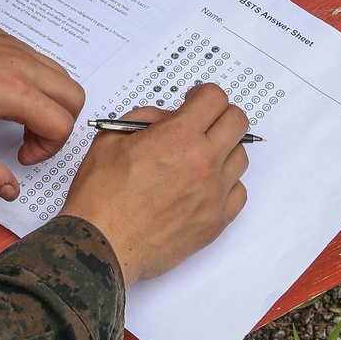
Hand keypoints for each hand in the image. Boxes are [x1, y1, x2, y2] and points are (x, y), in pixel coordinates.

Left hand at [0, 13, 84, 197]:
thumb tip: (10, 190)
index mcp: (13, 92)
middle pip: (74, 96)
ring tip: (19, 118)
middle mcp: (21, 64)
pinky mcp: (2, 36)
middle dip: (61, 125)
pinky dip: (37, 81)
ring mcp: (13, 46)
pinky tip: (4, 94)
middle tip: (29, 139)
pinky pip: (38, 59)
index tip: (20, 156)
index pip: (62, 124)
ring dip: (52, 102)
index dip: (48, 149)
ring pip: (60, 75)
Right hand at [62, 84, 248, 286]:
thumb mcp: (110, 140)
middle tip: (202, 124)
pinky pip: (238, 192)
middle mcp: (204, 162)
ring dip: (223, 150)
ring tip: (197, 159)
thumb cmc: (100, 196)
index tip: (193, 101)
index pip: (215, 98)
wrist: (101, 245)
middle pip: (237, 122)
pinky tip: (203, 187)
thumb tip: (166, 118)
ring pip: (240, 157)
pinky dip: (225, 184)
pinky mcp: (216, 222)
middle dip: (220, 116)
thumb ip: (143, 119)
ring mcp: (214, 194)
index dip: (203, 94)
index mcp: (178, 136)